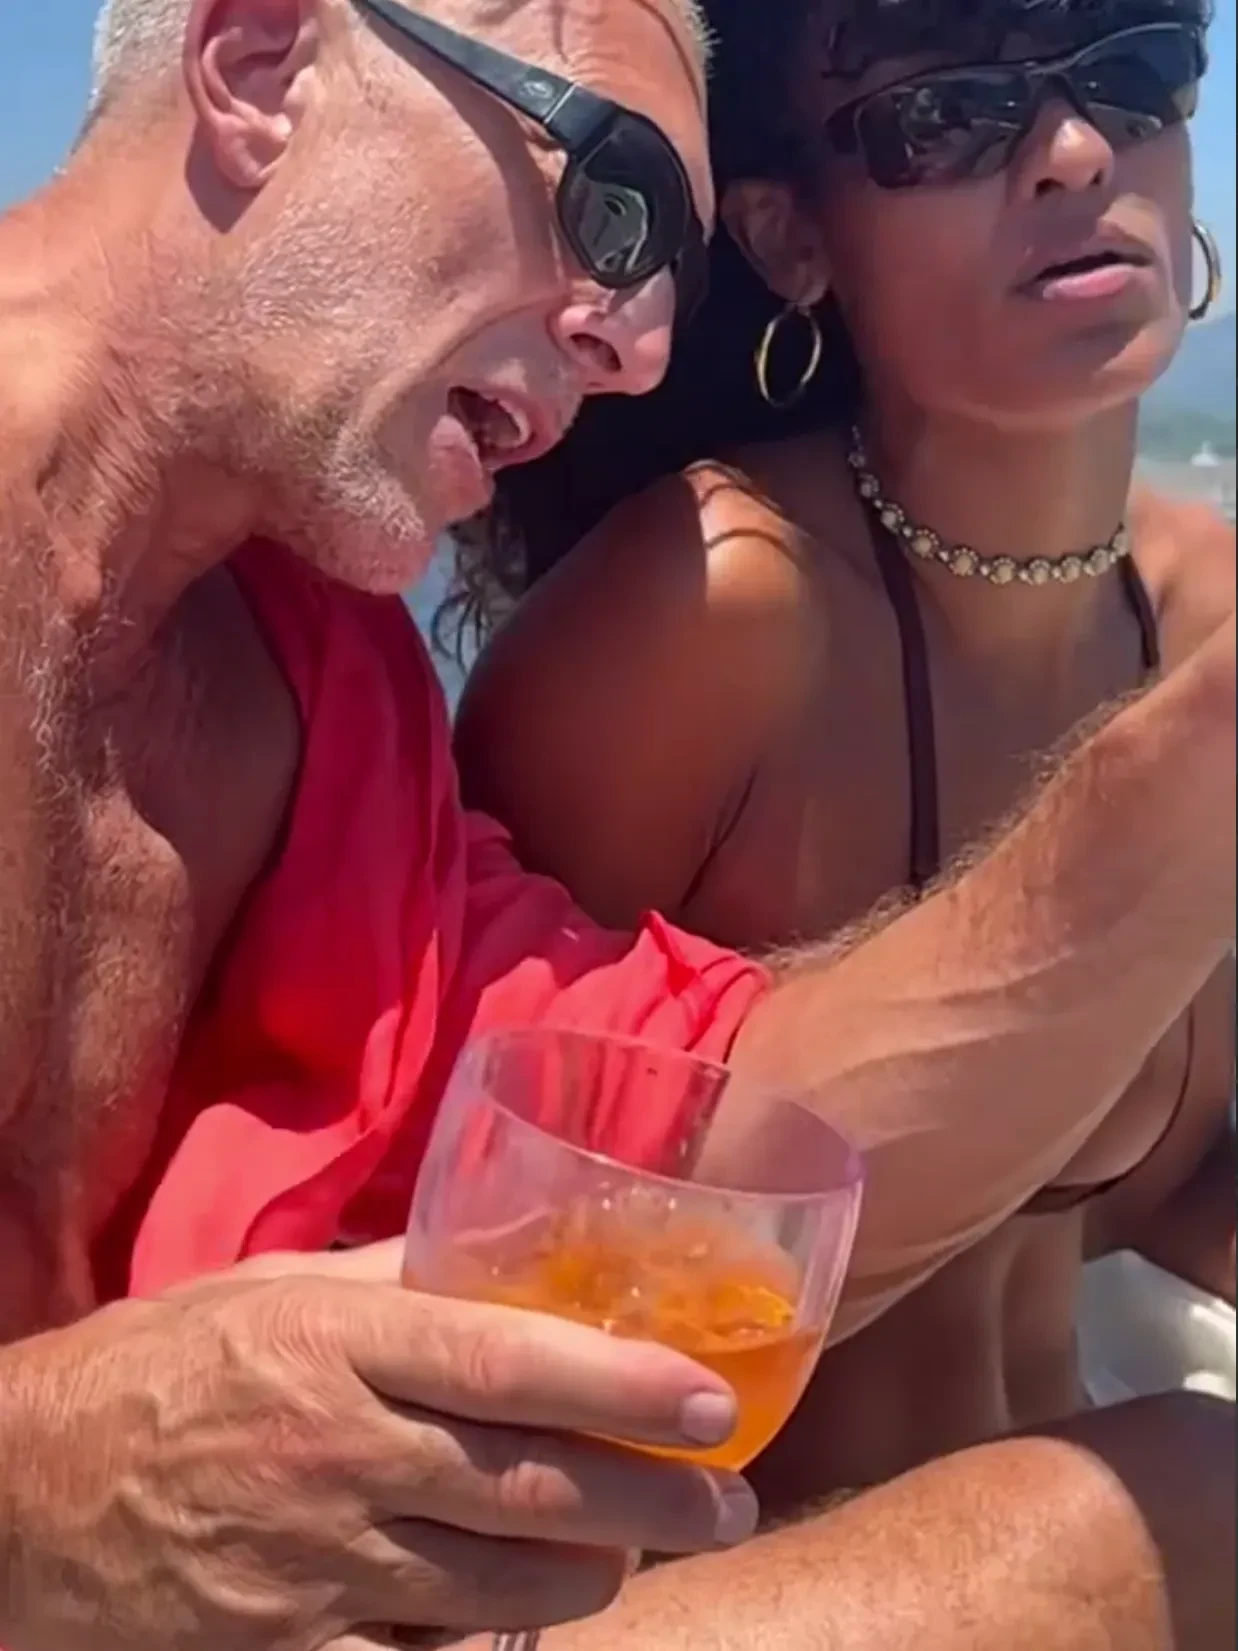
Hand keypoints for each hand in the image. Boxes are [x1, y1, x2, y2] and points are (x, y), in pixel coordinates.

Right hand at [0, 1246, 756, 1650]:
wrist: (19, 1499)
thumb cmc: (151, 1371)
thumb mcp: (261, 1290)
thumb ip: (381, 1275)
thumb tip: (487, 1253)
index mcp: (335, 1345)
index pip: (507, 1361)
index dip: (624, 1384)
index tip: (713, 1400)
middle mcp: (339, 1453)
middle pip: (531, 1487)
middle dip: (653, 1502)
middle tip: (728, 1503)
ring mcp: (314, 1565)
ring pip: (500, 1584)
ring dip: (591, 1571)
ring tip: (636, 1551)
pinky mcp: (288, 1650)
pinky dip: (488, 1641)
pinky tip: (522, 1617)